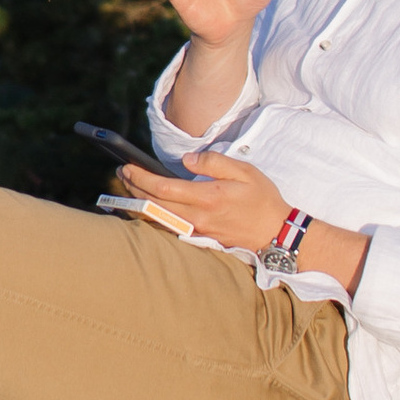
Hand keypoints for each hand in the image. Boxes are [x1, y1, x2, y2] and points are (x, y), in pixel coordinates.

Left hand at [117, 147, 282, 254]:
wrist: (276, 233)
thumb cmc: (262, 199)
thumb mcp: (244, 171)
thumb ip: (213, 163)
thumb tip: (187, 160)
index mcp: (208, 198)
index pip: (163, 189)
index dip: (141, 178)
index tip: (127, 167)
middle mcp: (198, 218)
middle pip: (154, 204)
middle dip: (134, 188)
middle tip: (122, 172)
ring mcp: (198, 231)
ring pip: (159, 218)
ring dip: (139, 203)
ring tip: (129, 186)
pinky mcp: (200, 238)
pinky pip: (169, 227)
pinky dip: (153, 215)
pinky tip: (146, 205)